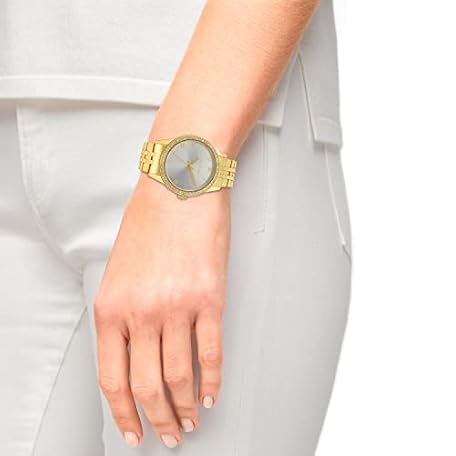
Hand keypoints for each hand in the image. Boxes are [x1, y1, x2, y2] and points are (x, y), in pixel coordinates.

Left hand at [93, 172, 230, 447]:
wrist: (179, 187)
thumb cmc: (150, 224)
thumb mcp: (118, 271)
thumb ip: (122, 314)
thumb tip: (134, 354)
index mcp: (112, 307)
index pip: (113, 378)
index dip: (124, 413)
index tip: (134, 430)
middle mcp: (142, 312)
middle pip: (147, 386)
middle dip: (158, 419)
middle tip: (169, 434)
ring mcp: (177, 307)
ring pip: (179, 376)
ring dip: (185, 407)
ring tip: (191, 420)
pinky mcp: (209, 298)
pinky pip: (211, 353)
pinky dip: (212, 380)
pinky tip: (211, 394)